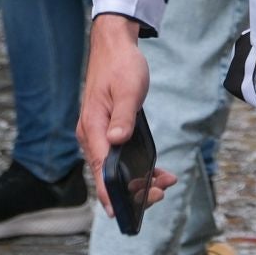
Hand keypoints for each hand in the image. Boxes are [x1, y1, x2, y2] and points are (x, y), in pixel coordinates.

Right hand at [80, 14, 176, 215]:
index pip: (99, 170)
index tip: (128, 209)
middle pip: (106, 176)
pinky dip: (137, 168)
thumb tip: (116, 141)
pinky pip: (119, 158)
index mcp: (91, 127)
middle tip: (160, 191)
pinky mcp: (107, 131)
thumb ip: (123, 117)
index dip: (112, 193)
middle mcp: (91, 135)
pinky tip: (157, 172)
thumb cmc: (120, 65)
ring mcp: (98, 134)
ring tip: (164, 183)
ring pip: (114, 169)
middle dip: (132, 190)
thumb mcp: (127, 90)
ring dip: (138, 181)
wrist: (114, 45)